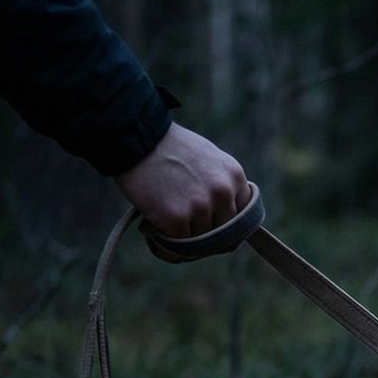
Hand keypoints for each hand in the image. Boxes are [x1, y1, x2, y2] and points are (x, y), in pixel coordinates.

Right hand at [115, 122, 250, 236]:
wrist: (134, 136)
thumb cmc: (170, 147)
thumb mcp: (210, 159)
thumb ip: (224, 185)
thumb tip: (231, 216)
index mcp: (234, 177)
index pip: (243, 217)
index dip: (228, 224)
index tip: (214, 225)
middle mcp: (222, 193)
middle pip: (226, 233)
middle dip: (209, 233)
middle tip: (190, 226)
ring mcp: (200, 207)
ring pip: (203, 239)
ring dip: (187, 233)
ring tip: (168, 213)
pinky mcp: (176, 218)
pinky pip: (180, 242)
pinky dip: (168, 235)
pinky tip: (157, 220)